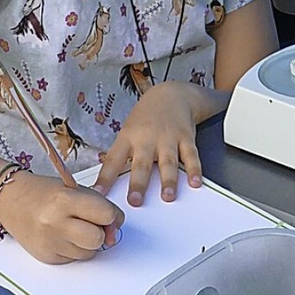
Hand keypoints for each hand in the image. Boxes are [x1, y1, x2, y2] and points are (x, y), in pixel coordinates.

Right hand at [0, 170, 124, 263]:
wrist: (10, 200)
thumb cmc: (45, 192)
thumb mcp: (74, 189)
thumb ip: (98, 206)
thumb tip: (115, 230)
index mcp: (65, 200)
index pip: (106, 214)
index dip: (112, 215)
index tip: (108, 213)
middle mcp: (56, 224)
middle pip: (98, 239)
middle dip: (101, 232)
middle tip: (93, 223)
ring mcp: (50, 243)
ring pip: (88, 253)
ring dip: (88, 243)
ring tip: (74, 227)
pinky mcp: (46, 257)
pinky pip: (74, 259)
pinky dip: (74, 249)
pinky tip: (62, 235)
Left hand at [94, 82, 202, 206]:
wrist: (171, 94)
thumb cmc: (146, 118)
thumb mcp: (128, 131)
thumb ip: (122, 156)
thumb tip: (106, 183)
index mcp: (128, 138)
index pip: (113, 160)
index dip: (105, 178)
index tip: (99, 194)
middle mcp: (147, 139)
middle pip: (141, 164)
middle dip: (138, 183)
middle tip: (135, 200)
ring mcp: (167, 139)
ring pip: (167, 162)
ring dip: (168, 180)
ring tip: (168, 196)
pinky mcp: (186, 138)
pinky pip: (190, 156)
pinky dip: (194, 170)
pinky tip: (195, 182)